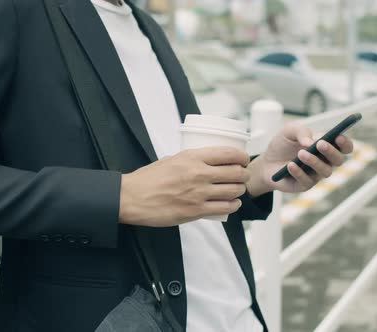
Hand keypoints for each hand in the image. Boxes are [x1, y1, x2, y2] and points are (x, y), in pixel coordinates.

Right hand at [119, 147, 250, 226]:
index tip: (243, 160)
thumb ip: (190, 160)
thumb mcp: (171, 159)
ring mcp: (199, 193)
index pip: (229, 154)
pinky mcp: (196, 211)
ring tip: (238, 190)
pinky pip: (224, 207)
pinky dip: (233, 205)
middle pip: (235, 172)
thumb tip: (206, 163)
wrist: (132, 198)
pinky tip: (233, 203)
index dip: (242, 157)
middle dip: (243, 174)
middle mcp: (199, 174)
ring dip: (240, 190)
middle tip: (242, 176)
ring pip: (233, 190)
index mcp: (192, 157)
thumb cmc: (148, 179)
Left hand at [246, 122, 353, 196]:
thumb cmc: (282, 145)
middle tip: (320, 144)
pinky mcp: (305, 185)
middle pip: (339, 160)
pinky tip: (290, 165)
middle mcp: (325, 162)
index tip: (338, 136)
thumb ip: (301, 131)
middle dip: (331, 151)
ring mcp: (316, 174)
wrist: (266, 162)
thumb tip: (310, 142)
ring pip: (325, 171)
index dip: (345, 143)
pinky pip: (307, 181)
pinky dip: (299, 172)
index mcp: (326, 147)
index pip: (344, 147)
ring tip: (301, 153)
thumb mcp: (288, 131)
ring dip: (314, 161)